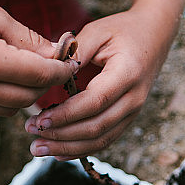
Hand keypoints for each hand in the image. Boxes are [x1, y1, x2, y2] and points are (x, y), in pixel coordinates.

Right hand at [0, 0, 77, 116]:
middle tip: (54, 64)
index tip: (72, 62)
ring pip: (11, 108)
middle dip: (46, 82)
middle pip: (29, 97)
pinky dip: (3, 97)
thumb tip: (58, 54)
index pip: (41, 75)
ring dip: (25, 93)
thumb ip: (29, 40)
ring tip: (30, 69)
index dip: (62, 69)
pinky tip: (4, 76)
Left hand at [24, 8, 175, 157]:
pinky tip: (58, 152)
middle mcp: (134, 98)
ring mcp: (133, 111)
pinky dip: (81, 149)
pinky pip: (105, 140)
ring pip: (100, 140)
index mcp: (127, 73)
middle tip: (31, 133)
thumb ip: (74, 51)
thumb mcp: (97, 31)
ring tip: (39, 148)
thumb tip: (49, 72)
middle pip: (97, 127)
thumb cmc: (123, 31)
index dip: (66, 114)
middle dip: (61, 135)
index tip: (39, 119)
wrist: (154, 36)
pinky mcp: (127, 118)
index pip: (95, 101)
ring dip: (68, 148)